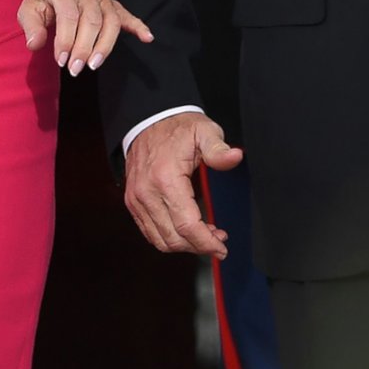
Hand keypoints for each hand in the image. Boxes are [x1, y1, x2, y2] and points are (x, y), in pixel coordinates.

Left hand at [18, 0, 153, 75]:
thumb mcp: (28, 4)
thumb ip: (30, 25)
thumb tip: (35, 45)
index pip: (68, 15)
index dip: (65, 40)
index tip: (61, 61)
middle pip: (91, 20)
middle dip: (84, 48)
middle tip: (75, 69)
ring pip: (110, 20)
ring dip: (104, 45)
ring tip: (95, 64)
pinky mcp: (112, 3)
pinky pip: (126, 14)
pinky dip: (137, 26)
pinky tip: (146, 38)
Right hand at [122, 111, 242, 258]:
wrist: (148, 120)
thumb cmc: (178, 128)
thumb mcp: (204, 131)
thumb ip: (218, 149)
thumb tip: (235, 157)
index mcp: (165, 179)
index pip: (187, 226)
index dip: (207, 243)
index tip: (222, 248)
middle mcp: (147, 193)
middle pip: (174, 238)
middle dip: (199, 246)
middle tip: (219, 239)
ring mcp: (136, 199)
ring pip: (160, 240)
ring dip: (185, 245)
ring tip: (205, 235)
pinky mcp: (133, 202)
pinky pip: (149, 232)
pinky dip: (169, 238)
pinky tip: (186, 230)